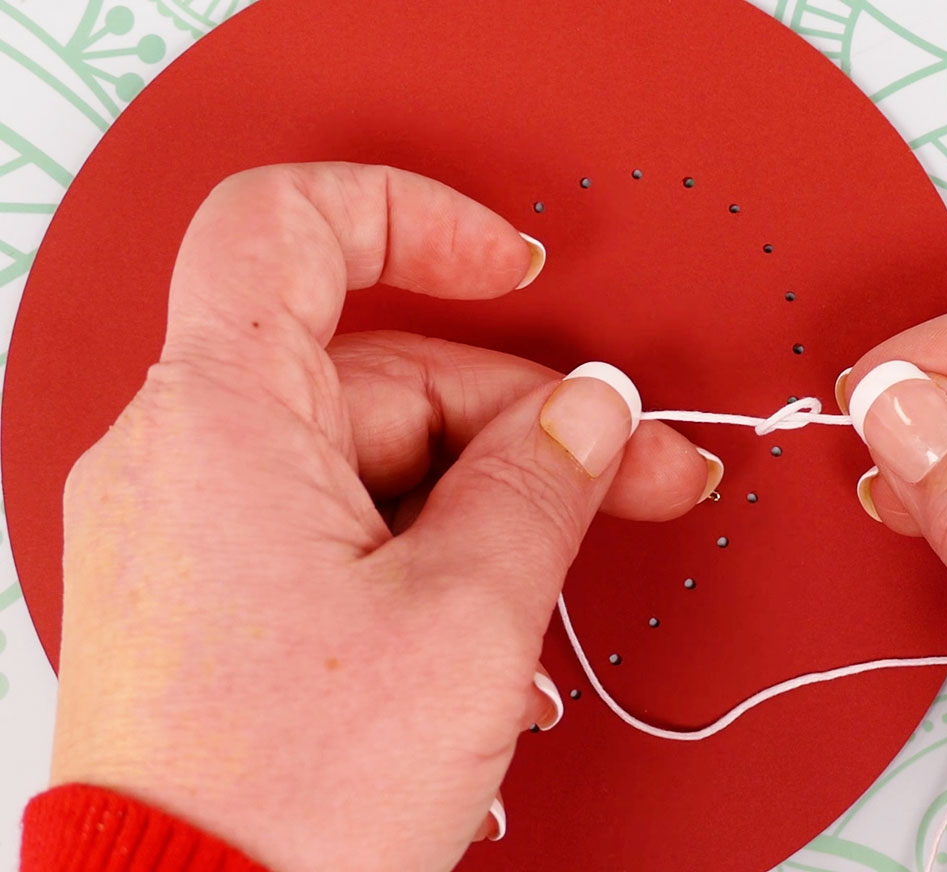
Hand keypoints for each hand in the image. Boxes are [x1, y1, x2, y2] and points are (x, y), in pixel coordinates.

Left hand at [50, 163, 716, 870]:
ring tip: (559, 607)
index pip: (290, 224)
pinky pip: (338, 535)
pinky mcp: (210, 601)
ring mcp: (192, 534)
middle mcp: (184, 460)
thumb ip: (542, 480)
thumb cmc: (293, 796)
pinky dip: (427, 566)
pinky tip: (492, 651)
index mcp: (222, 418)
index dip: (417, 216)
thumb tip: (589, 412)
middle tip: (642, 475)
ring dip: (490, 517)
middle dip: (526, 423)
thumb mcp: (470, 613)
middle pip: (382, 373)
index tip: (515, 269)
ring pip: (375, 465)